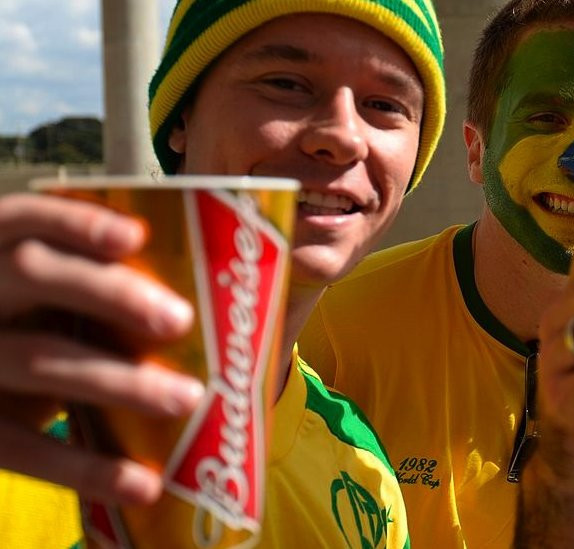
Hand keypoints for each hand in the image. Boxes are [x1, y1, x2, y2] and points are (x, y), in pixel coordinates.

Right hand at [0, 193, 202, 503]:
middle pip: (33, 274)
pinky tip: (143, 483)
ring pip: (38, 359)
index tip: (136, 236)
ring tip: (187, 398)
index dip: (77, 223)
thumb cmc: (52, 332)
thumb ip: (121, 289)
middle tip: (179, 318)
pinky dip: (87, 470)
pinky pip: (25, 451)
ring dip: (120, 380)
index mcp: (3, 253)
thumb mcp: (64, 302)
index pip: (29, 220)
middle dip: (110, 292)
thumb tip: (250, 283)